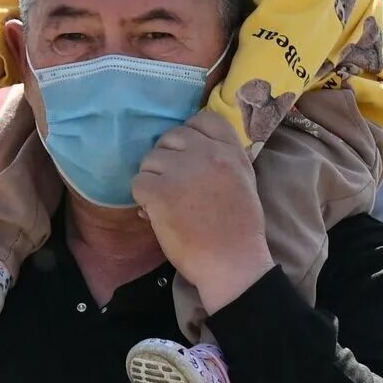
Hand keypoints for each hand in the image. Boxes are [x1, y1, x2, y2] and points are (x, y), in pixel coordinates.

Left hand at [132, 110, 274, 312]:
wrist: (233, 263)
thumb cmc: (240, 231)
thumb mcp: (244, 182)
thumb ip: (223, 160)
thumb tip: (189, 152)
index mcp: (231, 151)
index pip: (203, 119)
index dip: (190, 134)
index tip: (188, 155)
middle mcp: (206, 153)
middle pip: (170, 137)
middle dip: (167, 159)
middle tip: (173, 185)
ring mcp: (182, 170)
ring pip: (149, 160)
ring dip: (153, 180)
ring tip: (166, 203)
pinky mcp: (160, 191)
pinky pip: (138, 183)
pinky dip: (143, 199)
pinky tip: (157, 214)